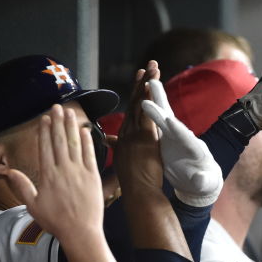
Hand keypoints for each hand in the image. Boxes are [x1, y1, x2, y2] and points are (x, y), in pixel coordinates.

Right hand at [7, 104, 103, 244]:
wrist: (81, 233)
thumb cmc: (56, 222)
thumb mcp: (33, 206)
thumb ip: (22, 187)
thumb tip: (10, 172)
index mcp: (48, 176)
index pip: (45, 147)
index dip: (45, 131)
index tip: (44, 119)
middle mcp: (63, 170)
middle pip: (59, 140)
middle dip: (57, 122)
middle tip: (56, 107)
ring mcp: (79, 172)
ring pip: (74, 143)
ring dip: (71, 126)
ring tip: (69, 112)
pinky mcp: (93, 177)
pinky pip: (90, 154)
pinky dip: (87, 141)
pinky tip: (85, 130)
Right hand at [115, 64, 164, 195]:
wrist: (139, 195)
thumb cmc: (134, 184)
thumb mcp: (125, 161)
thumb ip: (119, 147)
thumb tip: (109, 139)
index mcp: (124, 139)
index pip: (130, 111)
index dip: (136, 94)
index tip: (140, 78)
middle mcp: (127, 134)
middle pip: (134, 103)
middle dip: (141, 83)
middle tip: (147, 65)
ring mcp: (134, 135)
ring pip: (140, 104)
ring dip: (147, 84)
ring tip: (152, 67)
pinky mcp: (144, 139)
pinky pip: (146, 113)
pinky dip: (149, 98)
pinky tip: (152, 84)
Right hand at [141, 77, 222, 206]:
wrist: (200, 180)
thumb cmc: (204, 183)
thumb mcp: (204, 184)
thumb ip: (201, 181)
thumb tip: (199, 181)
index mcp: (195, 150)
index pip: (185, 138)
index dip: (177, 130)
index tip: (169, 121)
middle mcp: (185, 138)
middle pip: (173, 119)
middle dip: (163, 106)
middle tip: (154, 87)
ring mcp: (175, 134)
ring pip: (163, 114)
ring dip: (155, 98)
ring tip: (148, 80)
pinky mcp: (166, 136)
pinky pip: (156, 119)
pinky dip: (148, 107)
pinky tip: (140, 94)